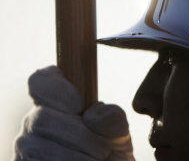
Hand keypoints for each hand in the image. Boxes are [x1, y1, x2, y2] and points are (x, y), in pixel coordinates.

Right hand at [13, 66, 134, 160]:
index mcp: (56, 101)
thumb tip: (93, 115)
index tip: (80, 105)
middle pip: (43, 118)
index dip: (58, 89)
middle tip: (104, 148)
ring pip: (41, 146)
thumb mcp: (118, 132)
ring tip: (97, 160)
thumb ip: (112, 119)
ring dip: (78, 157)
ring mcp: (26, 146)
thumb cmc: (110, 151)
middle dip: (79, 135)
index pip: (41, 80)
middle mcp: (34, 121)